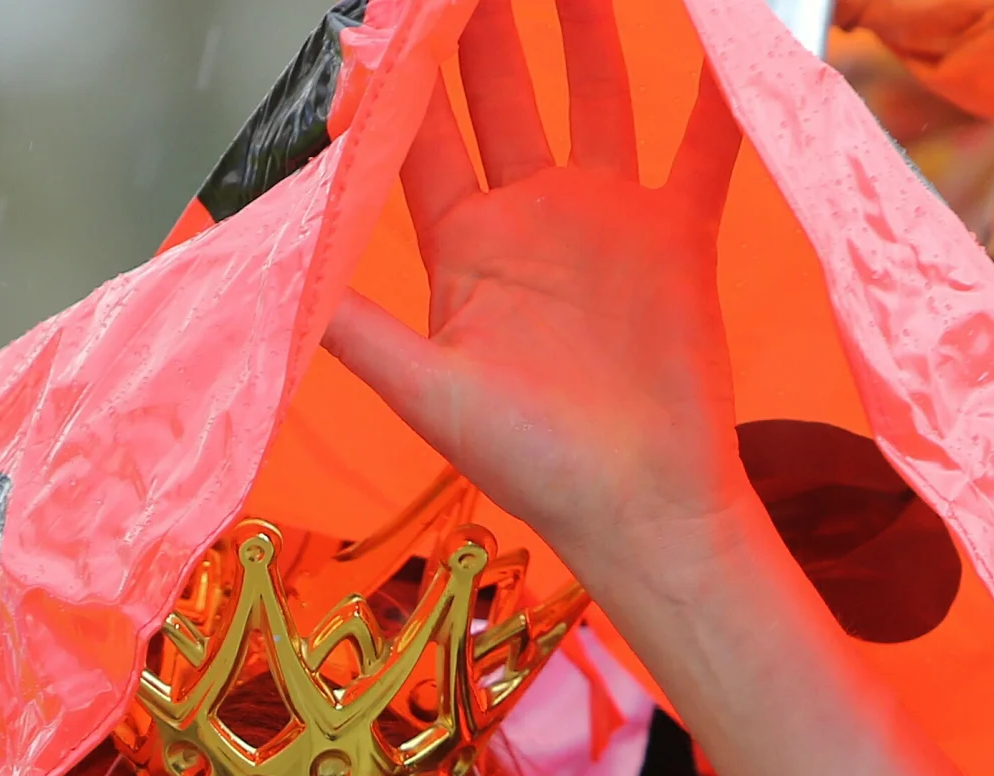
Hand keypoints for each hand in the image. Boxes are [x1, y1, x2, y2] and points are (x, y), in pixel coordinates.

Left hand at [323, 0, 751, 596]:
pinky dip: (716, 97)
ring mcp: (606, 221)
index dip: (407, 69)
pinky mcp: (677, 236)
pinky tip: (724, 39)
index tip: (400, 8)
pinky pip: (703, 149)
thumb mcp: (425, 391)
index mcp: (462, 246)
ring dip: (587, 32)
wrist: (638, 508)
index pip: (421, 135)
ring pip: (595, 99)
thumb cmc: (530, 464)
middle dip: (486, 25)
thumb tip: (269, 273)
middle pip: (500, 95)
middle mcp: (530, 219)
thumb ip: (354, 324)